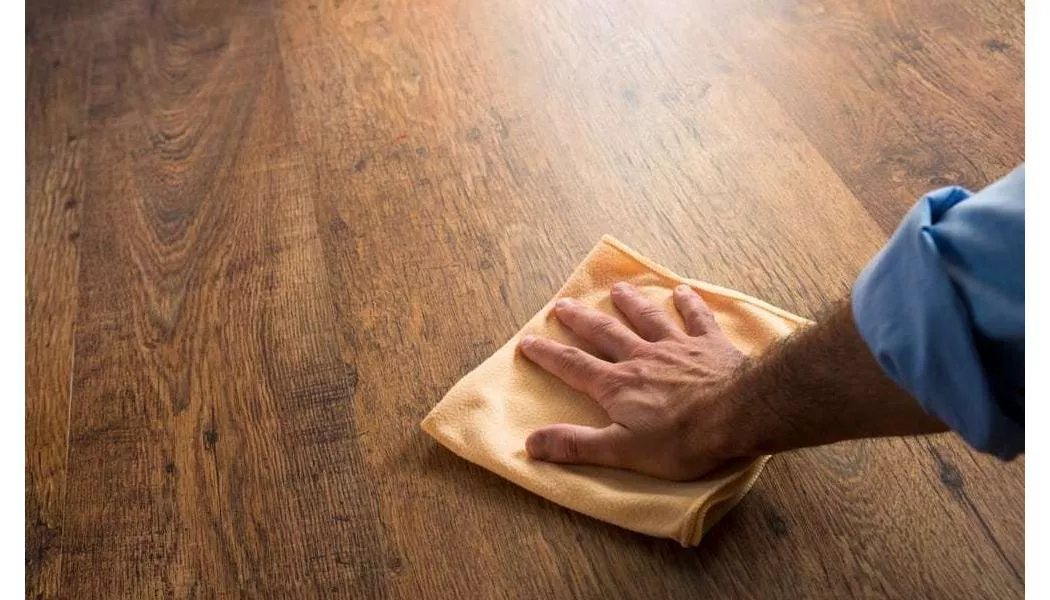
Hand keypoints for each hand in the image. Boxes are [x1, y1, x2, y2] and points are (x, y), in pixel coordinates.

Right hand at [518, 282, 747, 480]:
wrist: (739, 414)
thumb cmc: (681, 440)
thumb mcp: (621, 451)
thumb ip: (576, 445)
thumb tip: (531, 442)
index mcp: (617, 385)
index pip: (573, 366)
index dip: (548, 354)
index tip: (528, 340)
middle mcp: (642, 357)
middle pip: (605, 333)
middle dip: (581, 320)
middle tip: (563, 305)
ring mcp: (677, 347)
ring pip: (647, 318)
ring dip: (630, 303)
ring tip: (618, 289)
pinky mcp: (710, 345)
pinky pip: (696, 319)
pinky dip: (689, 304)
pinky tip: (682, 291)